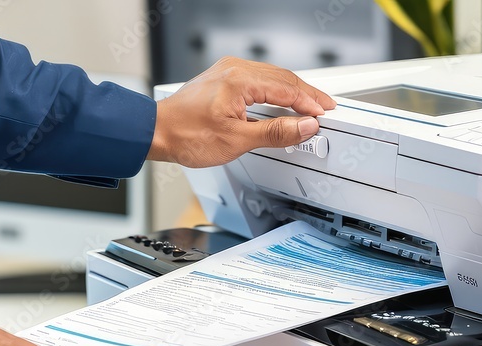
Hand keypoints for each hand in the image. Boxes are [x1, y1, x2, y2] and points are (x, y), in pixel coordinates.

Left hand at [147, 56, 336, 167]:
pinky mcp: (222, 79)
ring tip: (309, 106)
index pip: (287, 89)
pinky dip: (275, 91)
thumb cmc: (187, 135)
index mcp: (240, 80)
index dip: (309, 103)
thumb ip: (276, 133)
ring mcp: (227, 72)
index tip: (324, 114)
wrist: (156, 132)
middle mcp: (234, 69)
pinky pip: (258, 80)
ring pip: (271, 78)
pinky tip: (281, 102)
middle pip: (282, 79)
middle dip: (306, 94)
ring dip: (292, 92)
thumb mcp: (238, 140)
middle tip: (325, 108)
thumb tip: (304, 126)